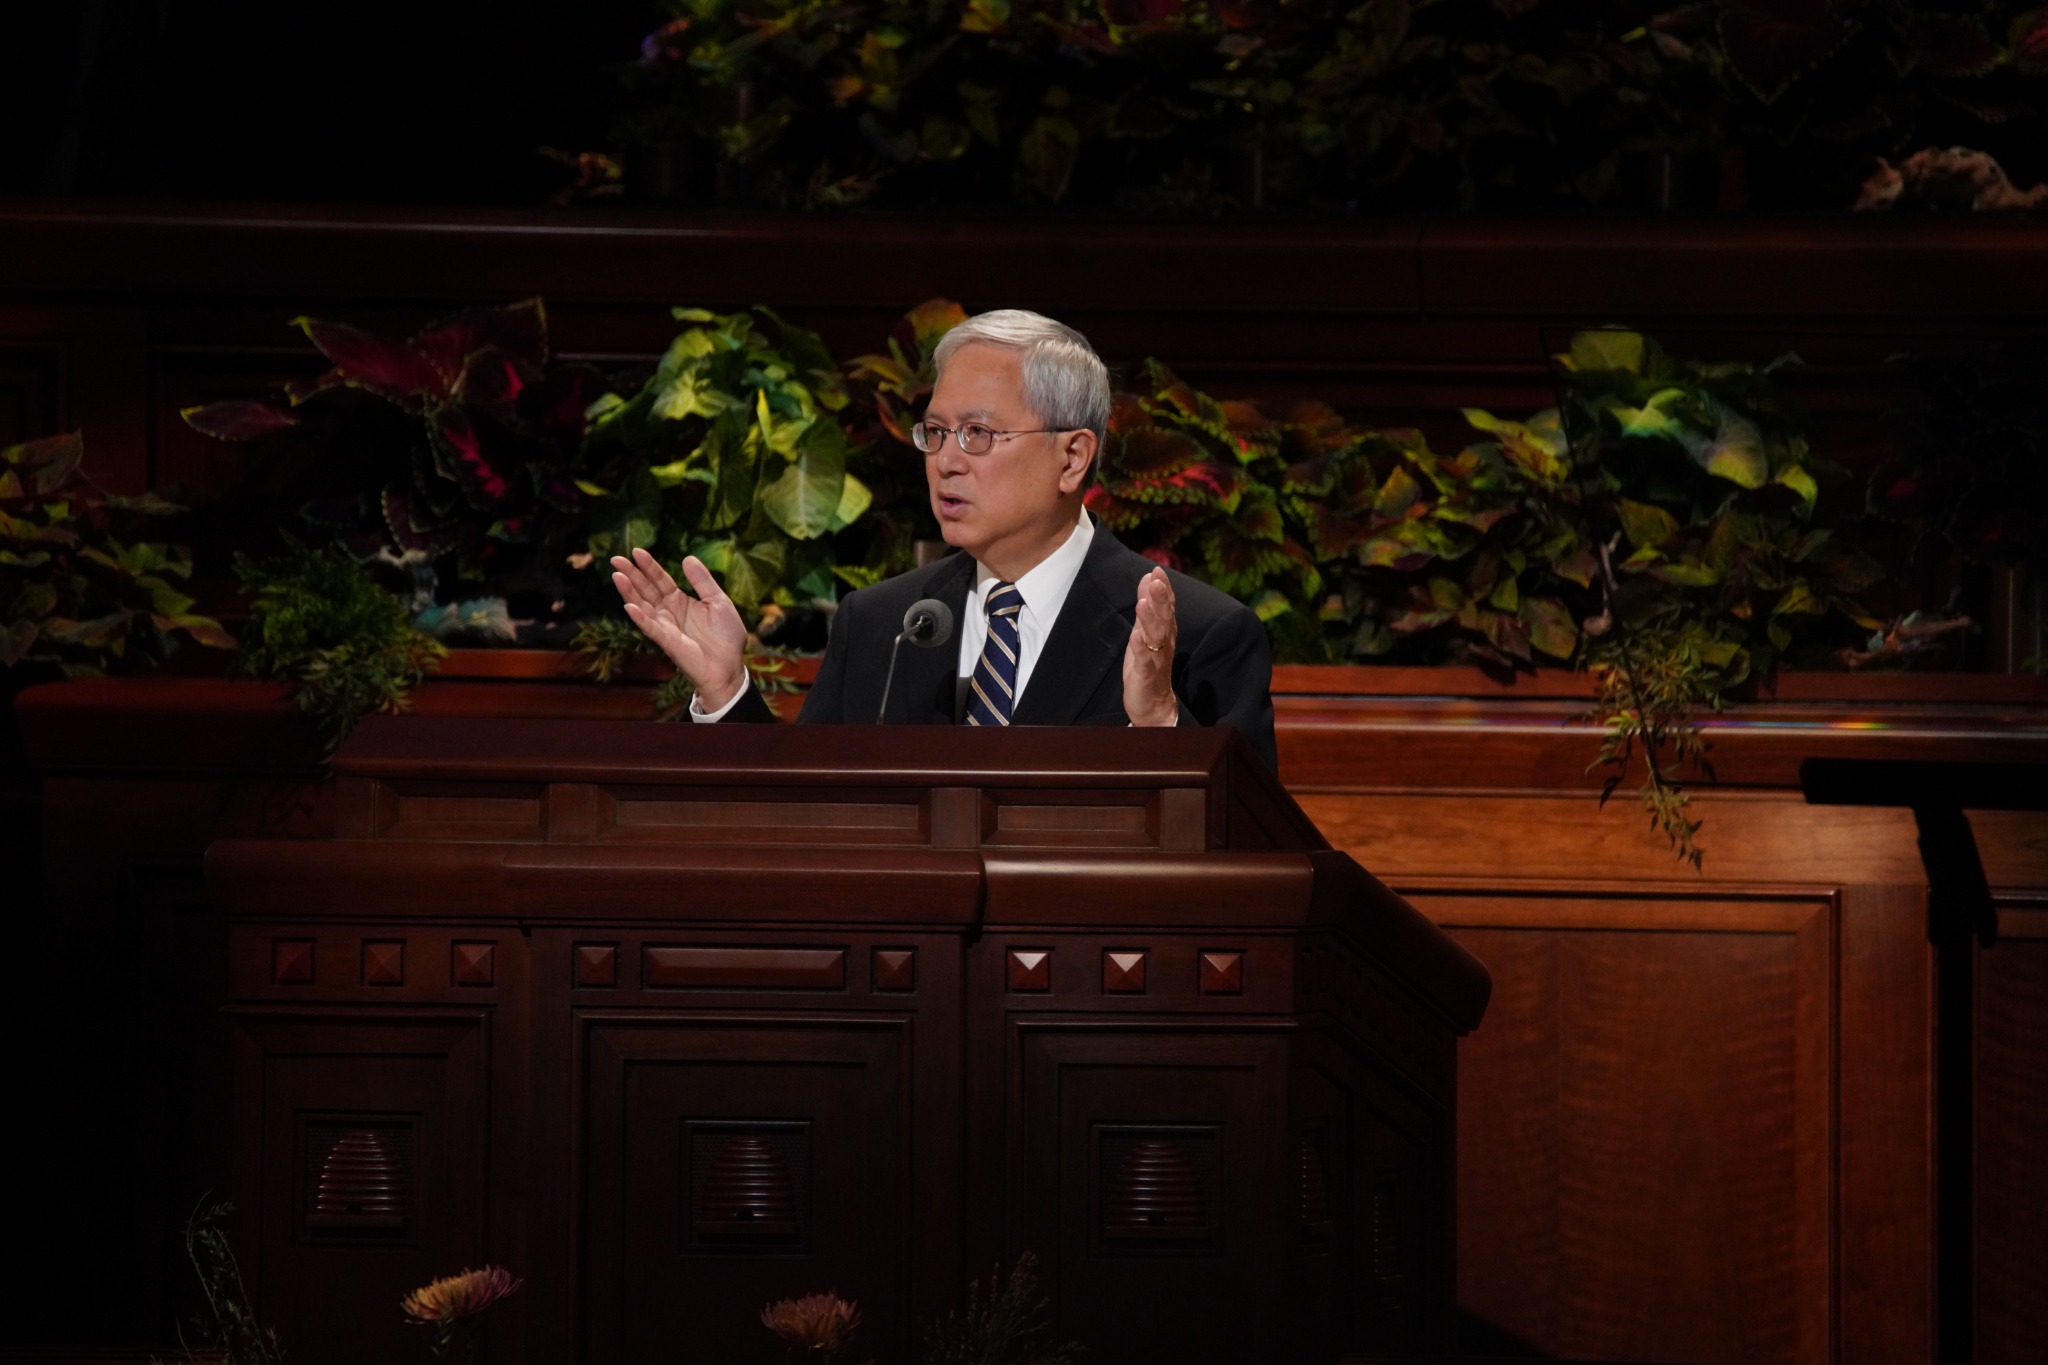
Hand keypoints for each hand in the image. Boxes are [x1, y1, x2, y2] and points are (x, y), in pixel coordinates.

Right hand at [610, 549, 749, 711]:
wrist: (730, 666)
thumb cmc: (726, 636)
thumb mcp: (718, 601)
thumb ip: (702, 581)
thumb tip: (687, 557)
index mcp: (680, 601)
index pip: (660, 580)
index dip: (649, 566)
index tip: (637, 551)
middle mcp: (669, 612)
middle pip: (646, 590)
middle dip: (631, 574)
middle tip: (616, 558)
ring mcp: (666, 626)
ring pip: (642, 606)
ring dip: (629, 592)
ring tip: (617, 576)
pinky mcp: (668, 641)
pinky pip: (651, 628)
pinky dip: (640, 618)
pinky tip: (629, 606)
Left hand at [1122, 566, 1178, 727]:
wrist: (1153, 705)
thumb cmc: (1148, 666)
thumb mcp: (1144, 632)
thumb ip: (1147, 607)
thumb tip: (1148, 579)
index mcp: (1164, 632)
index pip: (1166, 607)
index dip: (1163, 589)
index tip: (1157, 570)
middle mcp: (1164, 643)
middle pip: (1163, 618)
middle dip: (1160, 598)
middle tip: (1156, 580)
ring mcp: (1156, 658)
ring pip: (1156, 636)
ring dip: (1150, 619)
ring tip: (1143, 602)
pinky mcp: (1147, 675)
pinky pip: (1145, 660)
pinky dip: (1141, 648)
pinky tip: (1136, 636)